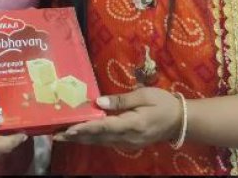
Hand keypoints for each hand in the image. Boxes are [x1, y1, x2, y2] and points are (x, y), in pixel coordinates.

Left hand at [53, 88, 181, 148]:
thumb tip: (98, 101)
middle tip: (56, 134)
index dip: (86, 128)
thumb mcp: (144, 95)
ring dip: (80, 139)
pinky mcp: (128, 142)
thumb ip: (121, 99)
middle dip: (76, 136)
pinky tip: (79, 136)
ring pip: (100, 142)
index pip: (105, 126)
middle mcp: (128, 137)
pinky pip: (106, 142)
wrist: (181, 121)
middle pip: (98, 137)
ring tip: (61, 136)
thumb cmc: (163, 103)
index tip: (70, 129)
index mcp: (133, 124)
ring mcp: (128, 142)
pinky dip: (91, 139)